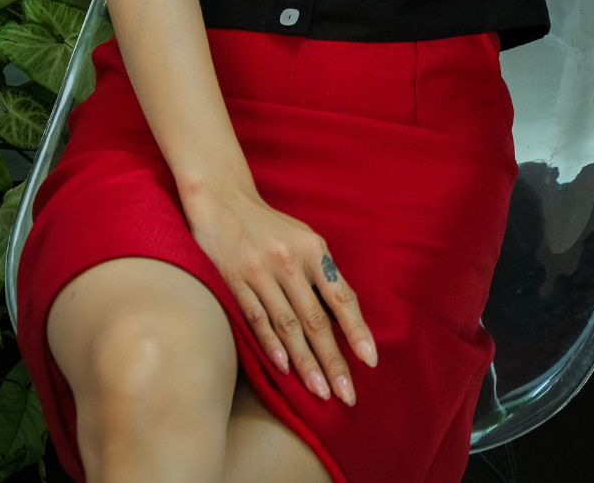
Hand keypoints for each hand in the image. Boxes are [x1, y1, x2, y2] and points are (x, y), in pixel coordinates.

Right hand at [182, 182, 376, 406]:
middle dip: (333, 360)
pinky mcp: (234, 279)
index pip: (342, 298)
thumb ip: (320, 274)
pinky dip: (271, 345)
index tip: (370, 361)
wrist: (223, 199)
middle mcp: (290, 261)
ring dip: (306, 362)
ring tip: (321, 392)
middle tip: (347, 394)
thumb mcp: (304, 239)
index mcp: (313, 250)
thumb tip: (342, 319)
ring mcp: (261, 272)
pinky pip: (256, 318)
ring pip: (288, 325)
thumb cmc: (270, 225)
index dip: (357, 331)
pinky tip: (284, 368)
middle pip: (316, 320)